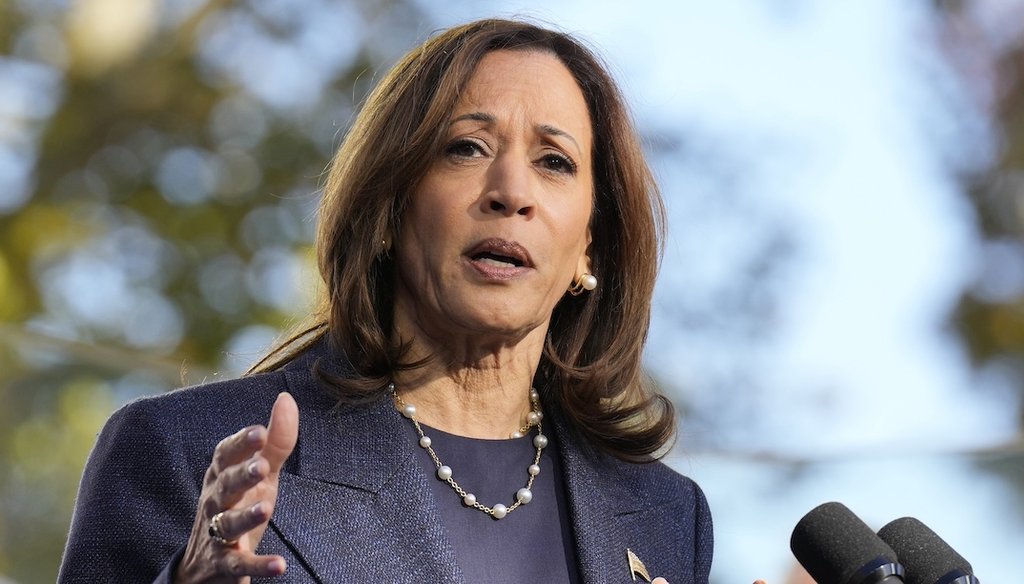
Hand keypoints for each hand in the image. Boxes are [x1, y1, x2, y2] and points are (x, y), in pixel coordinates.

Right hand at [175, 392, 298, 582]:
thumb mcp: (259, 474)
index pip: (225, 454)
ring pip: (227, 523)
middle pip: (224, 486)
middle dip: (241, 476)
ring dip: (246, 516)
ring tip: (265, 509)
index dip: (241, 443)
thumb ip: (275, 441)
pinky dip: (258, 565)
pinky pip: (240, 564)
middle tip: (260, 468)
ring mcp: (217, 534)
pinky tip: (279, 565)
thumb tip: (286, 398)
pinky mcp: (225, 564)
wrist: (205, 566)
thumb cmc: (239, 505)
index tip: (260, 432)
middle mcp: (215, 503)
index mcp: (222, 476)